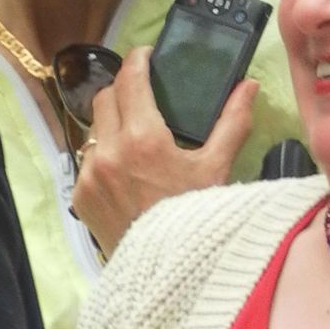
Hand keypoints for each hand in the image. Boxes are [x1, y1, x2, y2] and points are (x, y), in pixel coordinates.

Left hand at [71, 46, 257, 255]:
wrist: (170, 274)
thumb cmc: (197, 217)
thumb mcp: (217, 169)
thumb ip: (232, 122)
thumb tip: (249, 86)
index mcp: (143, 139)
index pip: (129, 80)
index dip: (137, 61)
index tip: (146, 55)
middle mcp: (109, 152)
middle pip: (104, 98)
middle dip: (123, 88)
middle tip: (143, 90)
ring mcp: (90, 174)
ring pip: (93, 129)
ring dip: (112, 122)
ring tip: (136, 130)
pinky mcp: (80, 195)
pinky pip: (88, 160)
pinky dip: (105, 155)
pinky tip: (126, 167)